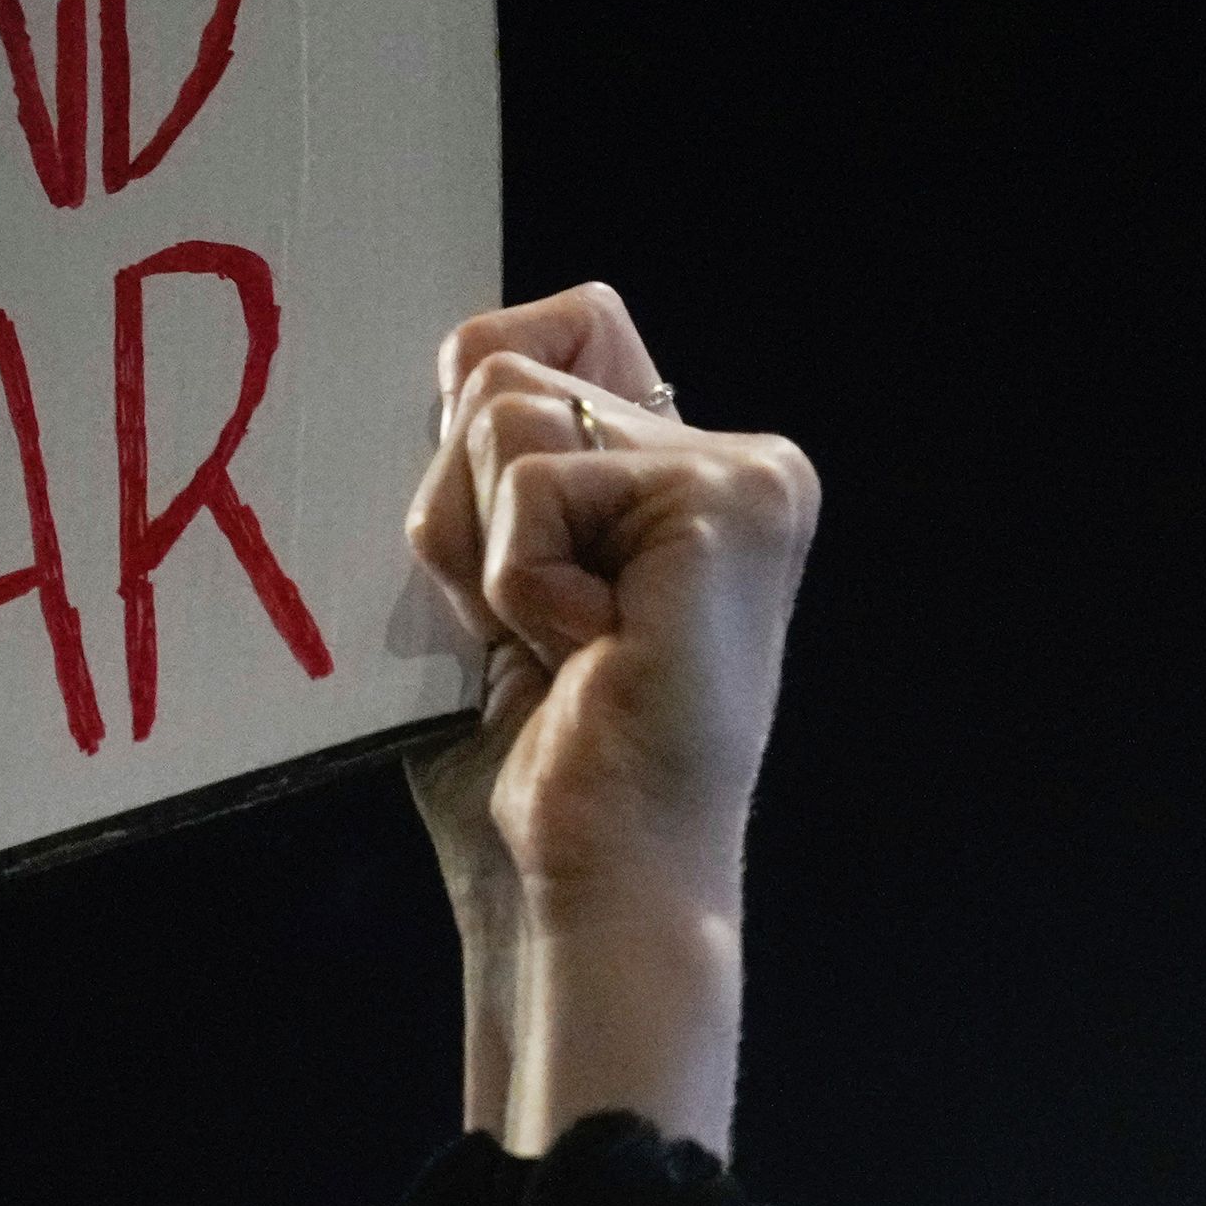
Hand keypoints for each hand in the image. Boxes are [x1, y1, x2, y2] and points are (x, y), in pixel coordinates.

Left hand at [404, 285, 817, 918]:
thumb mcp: (485, 584)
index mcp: (686, 475)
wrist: (590, 875)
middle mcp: (737, 458)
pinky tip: (589, 654)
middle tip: (533, 633)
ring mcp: (745, 474)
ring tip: (564, 646)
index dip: (468, 418)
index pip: (539, 330)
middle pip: (499, 366)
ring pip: (503, 409)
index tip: (501, 561)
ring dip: (486, 551)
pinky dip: (517, 582)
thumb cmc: (532, 763)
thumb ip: (488, 469)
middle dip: (460, 509)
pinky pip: (531, 481)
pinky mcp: (730, 496)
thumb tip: (462, 355)